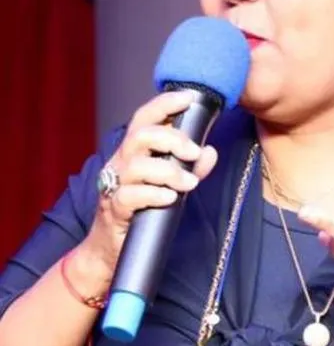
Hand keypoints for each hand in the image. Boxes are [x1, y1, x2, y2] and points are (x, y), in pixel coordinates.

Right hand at [82, 90, 217, 273]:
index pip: (145, 118)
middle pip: (140, 136)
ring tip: (190, 183)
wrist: (111, 247)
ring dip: (169, 171)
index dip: (165, 104)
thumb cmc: (143, 209)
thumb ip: (191, 167)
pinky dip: (155, 194)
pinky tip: (171, 198)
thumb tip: (210, 152)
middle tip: (194, 152)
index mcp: (133, 151)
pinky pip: (131, 196)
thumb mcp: (171, 185)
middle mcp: (121, 163)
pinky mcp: (114, 209)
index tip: (189, 97)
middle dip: (172, 139)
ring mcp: (114, 185)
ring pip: (137, 165)